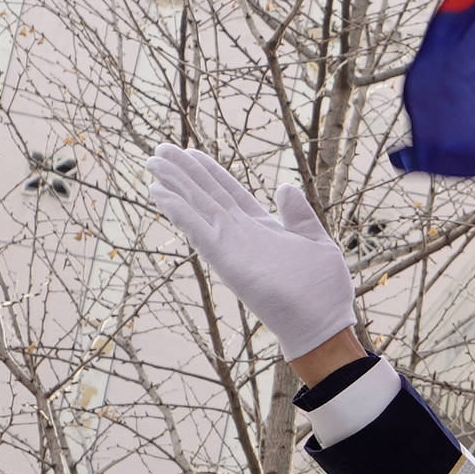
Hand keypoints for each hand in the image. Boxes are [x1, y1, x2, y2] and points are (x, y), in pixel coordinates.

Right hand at [146, 147, 360, 366]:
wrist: (322, 324)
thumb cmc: (323, 290)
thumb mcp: (315, 241)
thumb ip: (298, 214)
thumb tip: (284, 187)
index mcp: (262, 227)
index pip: (230, 191)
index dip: (210, 171)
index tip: (191, 152)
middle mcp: (241, 234)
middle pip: (207, 194)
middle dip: (184, 172)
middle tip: (159, 149)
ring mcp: (232, 246)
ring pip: (198, 207)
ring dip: (174, 185)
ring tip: (152, 163)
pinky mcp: (227, 261)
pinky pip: (198, 230)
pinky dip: (179, 211)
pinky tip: (160, 193)